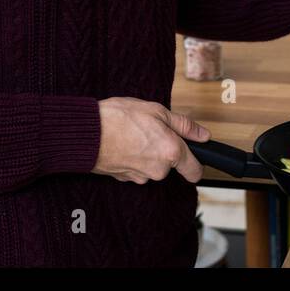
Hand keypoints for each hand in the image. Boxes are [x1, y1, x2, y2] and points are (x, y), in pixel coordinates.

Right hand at [92, 97, 210, 183]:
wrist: (86, 134)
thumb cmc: (118, 118)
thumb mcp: (157, 111)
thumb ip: (184, 125)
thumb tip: (203, 135)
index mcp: (171, 152)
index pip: (195, 171)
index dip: (197, 163)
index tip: (194, 155)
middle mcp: (158, 170)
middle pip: (170, 164)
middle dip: (164, 148)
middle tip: (150, 129)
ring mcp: (141, 177)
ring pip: (152, 166)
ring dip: (147, 152)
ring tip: (132, 133)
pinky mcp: (125, 179)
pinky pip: (137, 168)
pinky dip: (133, 157)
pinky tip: (123, 142)